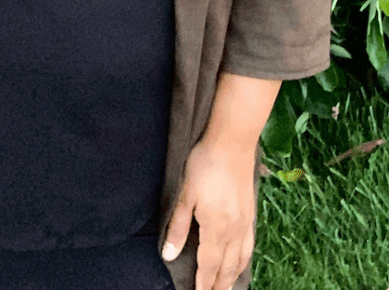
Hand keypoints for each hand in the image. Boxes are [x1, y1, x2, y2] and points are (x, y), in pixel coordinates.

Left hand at [161, 138, 255, 289]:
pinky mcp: (250, 213)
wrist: (232, 144)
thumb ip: (178, 227)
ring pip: (241, 259)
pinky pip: (249, 246)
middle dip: (219, 284)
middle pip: (227, 267)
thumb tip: (170, 255)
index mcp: (215, 229)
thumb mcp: (185, 195)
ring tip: (227, 287)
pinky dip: (244, 260)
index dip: (203, 283)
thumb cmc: (205, 165)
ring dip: (233, 276)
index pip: (209, 265)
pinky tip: (242, 260)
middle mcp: (234, 231)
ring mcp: (245, 223)